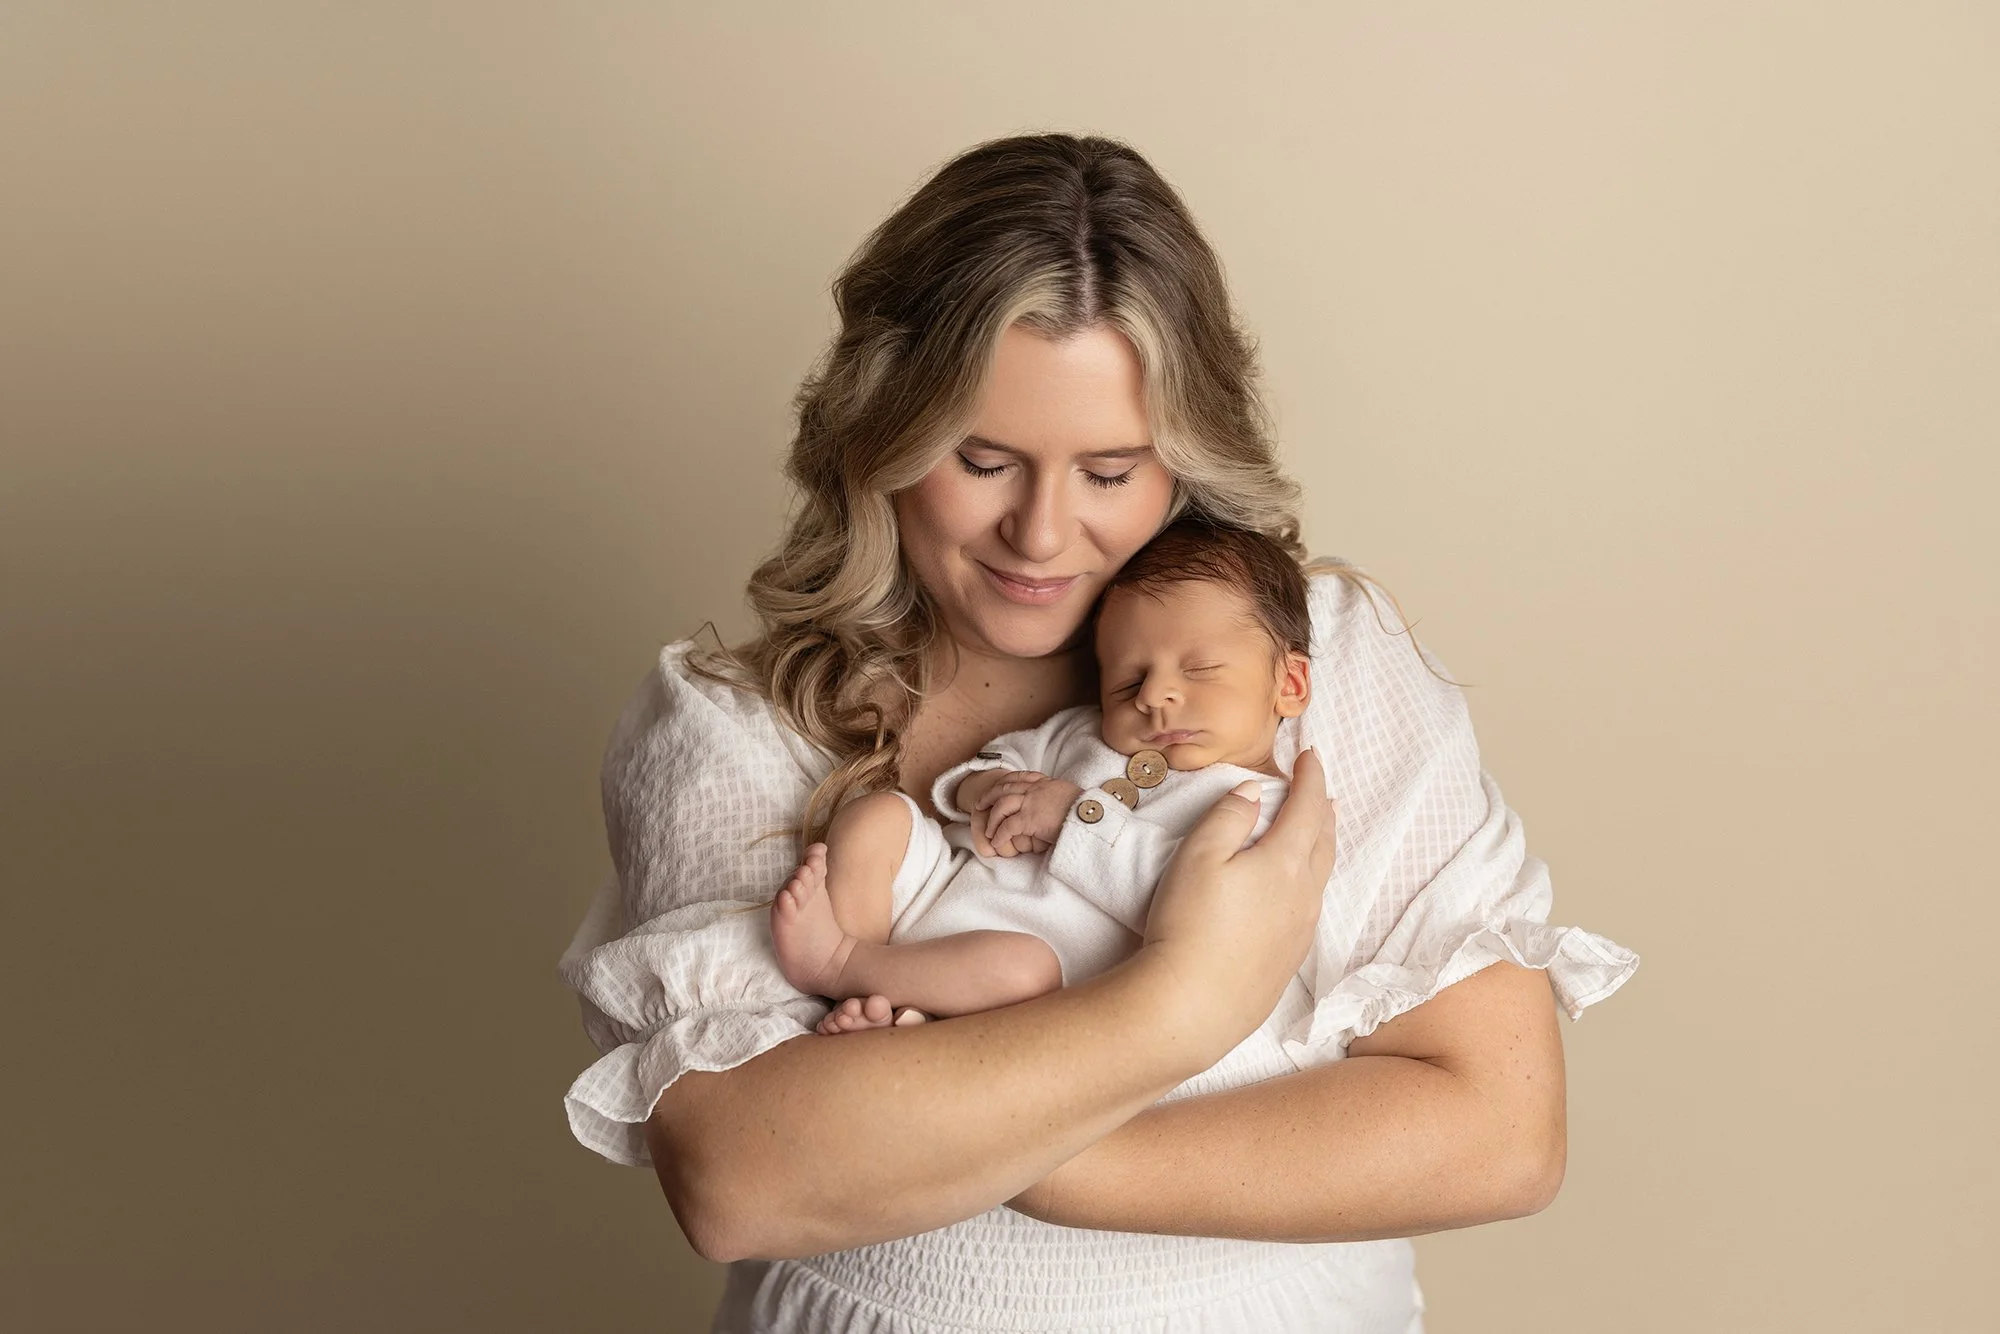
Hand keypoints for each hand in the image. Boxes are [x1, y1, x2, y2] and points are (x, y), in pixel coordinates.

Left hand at [974, 771, 1080, 857]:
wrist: (1092, 816)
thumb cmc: (1088, 811)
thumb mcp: (1073, 796)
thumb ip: (1061, 796)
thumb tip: (1061, 803)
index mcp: (1047, 783)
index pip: (1021, 776)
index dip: (1007, 781)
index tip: (998, 785)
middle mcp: (1036, 789)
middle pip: (1005, 787)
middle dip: (990, 795)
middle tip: (980, 804)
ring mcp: (1031, 803)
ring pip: (1002, 805)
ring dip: (992, 818)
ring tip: (987, 829)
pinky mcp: (1030, 819)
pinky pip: (1007, 826)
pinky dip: (999, 834)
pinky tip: (996, 842)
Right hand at [1136, 748, 1338, 1057]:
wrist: (1192, 1006)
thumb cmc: (1189, 925)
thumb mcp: (1198, 857)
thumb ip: (1228, 817)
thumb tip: (1253, 793)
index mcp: (1286, 862)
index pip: (1308, 807)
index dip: (1310, 777)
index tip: (1311, 755)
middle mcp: (1304, 896)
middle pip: (1324, 841)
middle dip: (1322, 809)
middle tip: (1320, 788)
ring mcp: (1300, 932)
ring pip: (1321, 876)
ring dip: (1322, 845)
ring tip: (1319, 830)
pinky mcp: (1288, 961)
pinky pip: (1310, 907)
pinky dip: (1311, 881)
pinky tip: (1298, 889)